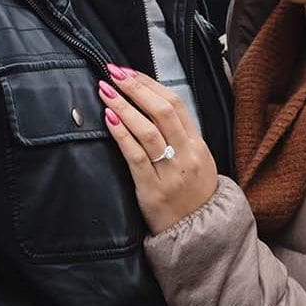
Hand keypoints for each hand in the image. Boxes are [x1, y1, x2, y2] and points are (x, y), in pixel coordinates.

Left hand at [98, 64, 218, 233]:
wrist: (199, 233)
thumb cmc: (192, 193)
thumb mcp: (196, 160)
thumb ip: (179, 134)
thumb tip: (150, 103)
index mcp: (197, 144)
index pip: (175, 104)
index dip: (150, 84)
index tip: (128, 71)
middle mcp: (186, 155)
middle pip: (162, 111)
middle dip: (135, 88)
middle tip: (113, 72)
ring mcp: (170, 172)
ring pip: (148, 130)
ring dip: (124, 106)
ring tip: (105, 90)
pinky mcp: (152, 189)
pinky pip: (136, 155)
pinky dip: (122, 133)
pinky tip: (109, 118)